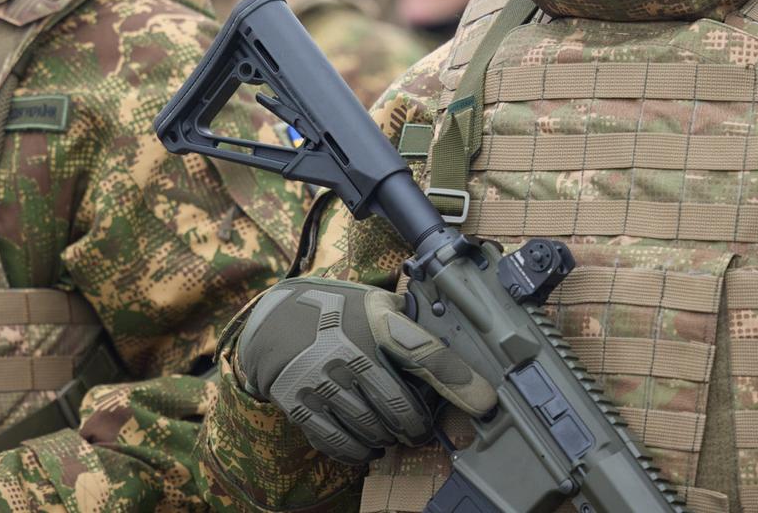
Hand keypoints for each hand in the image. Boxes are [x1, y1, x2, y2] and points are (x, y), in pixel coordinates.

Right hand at [234, 277, 496, 463]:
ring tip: (391, 433)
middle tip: (418, 428)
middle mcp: (347, 351)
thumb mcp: (375, 305)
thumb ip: (410, 330)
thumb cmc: (339, 313)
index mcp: (374, 321)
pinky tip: (366, 444)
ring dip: (388, 438)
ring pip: (371, 430)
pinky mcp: (300, 403)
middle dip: (415, 426)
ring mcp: (321, 380)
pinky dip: (359, 451)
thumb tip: (458, 362)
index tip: (485, 403)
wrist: (273, 321)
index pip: (424, 353)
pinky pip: (339, 442)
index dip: (458, 380)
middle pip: (398, 409)